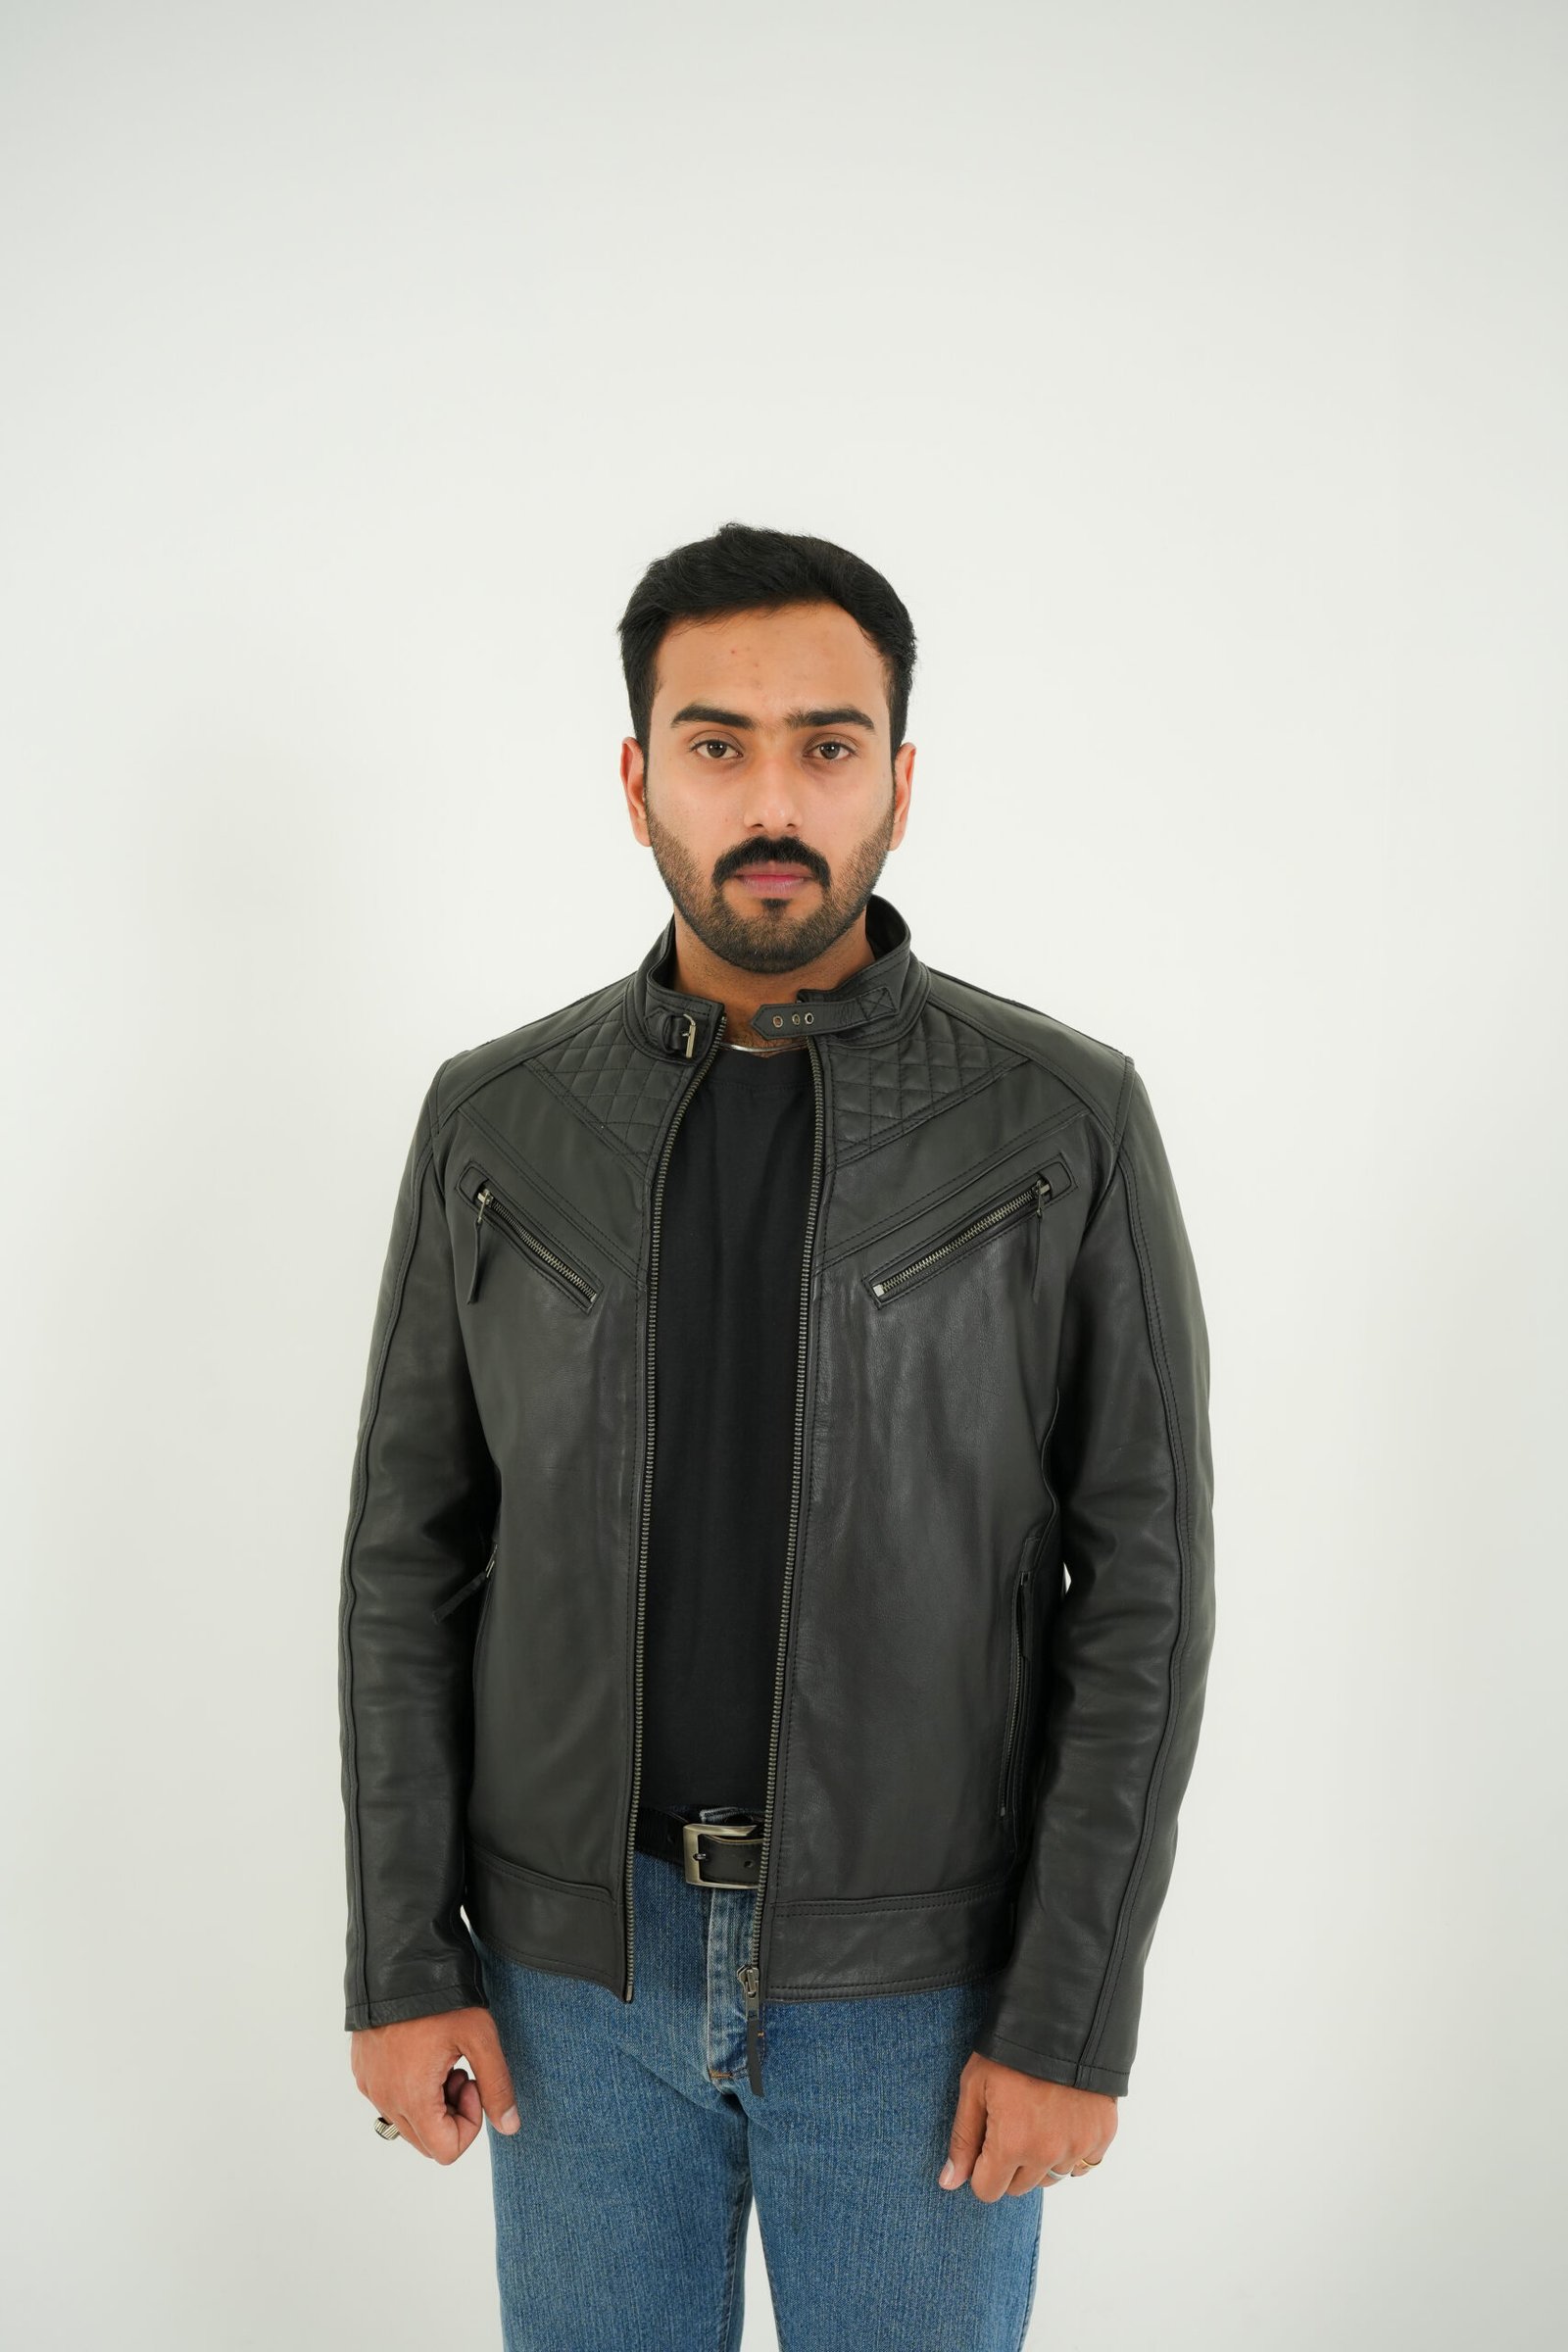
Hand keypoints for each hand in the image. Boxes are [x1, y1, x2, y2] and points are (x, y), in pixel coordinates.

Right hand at [350, 2005, 520, 2164]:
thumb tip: (510, 2126)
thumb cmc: (440, 1997)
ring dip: (431, 2102)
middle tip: (460, 2072)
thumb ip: (497, 2086)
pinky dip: (409, 2089)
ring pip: (407, 2122)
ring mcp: (370, 2085)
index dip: (470, 2124)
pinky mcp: (362, 2071)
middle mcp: (385, 2099)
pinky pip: (388, 2100)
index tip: (473, 2083)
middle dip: (451, 2115)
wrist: (397, 1960)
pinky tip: (422, 2053)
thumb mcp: (479, 2037)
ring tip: (442, 2059)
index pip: (446, 2151)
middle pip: (426, 2142)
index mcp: (412, 2097)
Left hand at [939, 2053, 1116, 2200]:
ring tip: (1036, 2118)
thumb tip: (949, 2183)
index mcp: (1012, 2144)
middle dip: (1008, 2164)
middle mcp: (1048, 2154)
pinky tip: (1061, 2121)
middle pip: (1018, 2187)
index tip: (984, 2143)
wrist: (1066, 2020)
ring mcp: (1078, 2146)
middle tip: (1010, 2123)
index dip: (980, 2169)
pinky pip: (1081, 2165)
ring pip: (1050, 2177)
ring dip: (1039, 2160)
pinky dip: (1069, 2151)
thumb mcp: (974, 2086)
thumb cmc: (1011, 2050)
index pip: (988, 2191)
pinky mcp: (1102, 2136)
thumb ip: (963, 2138)